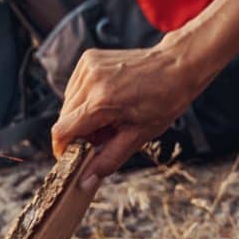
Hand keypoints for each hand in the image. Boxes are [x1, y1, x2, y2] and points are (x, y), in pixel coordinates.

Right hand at [50, 42, 199, 191]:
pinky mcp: (89, 58)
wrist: (176, 66)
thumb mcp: (138, 137)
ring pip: (68, 102)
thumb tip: (85, 181)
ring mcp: (89, 66)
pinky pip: (75, 87)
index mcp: (102, 102)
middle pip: (64, 118)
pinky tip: (106, 100)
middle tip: (104, 136)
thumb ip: (108, 160)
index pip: (62, 131)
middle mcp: (91, 81)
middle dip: (78, 133)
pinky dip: (85, 99)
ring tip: (109, 116)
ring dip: (81, 115)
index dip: (63, 149)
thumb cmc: (163, 101)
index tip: (73, 156)